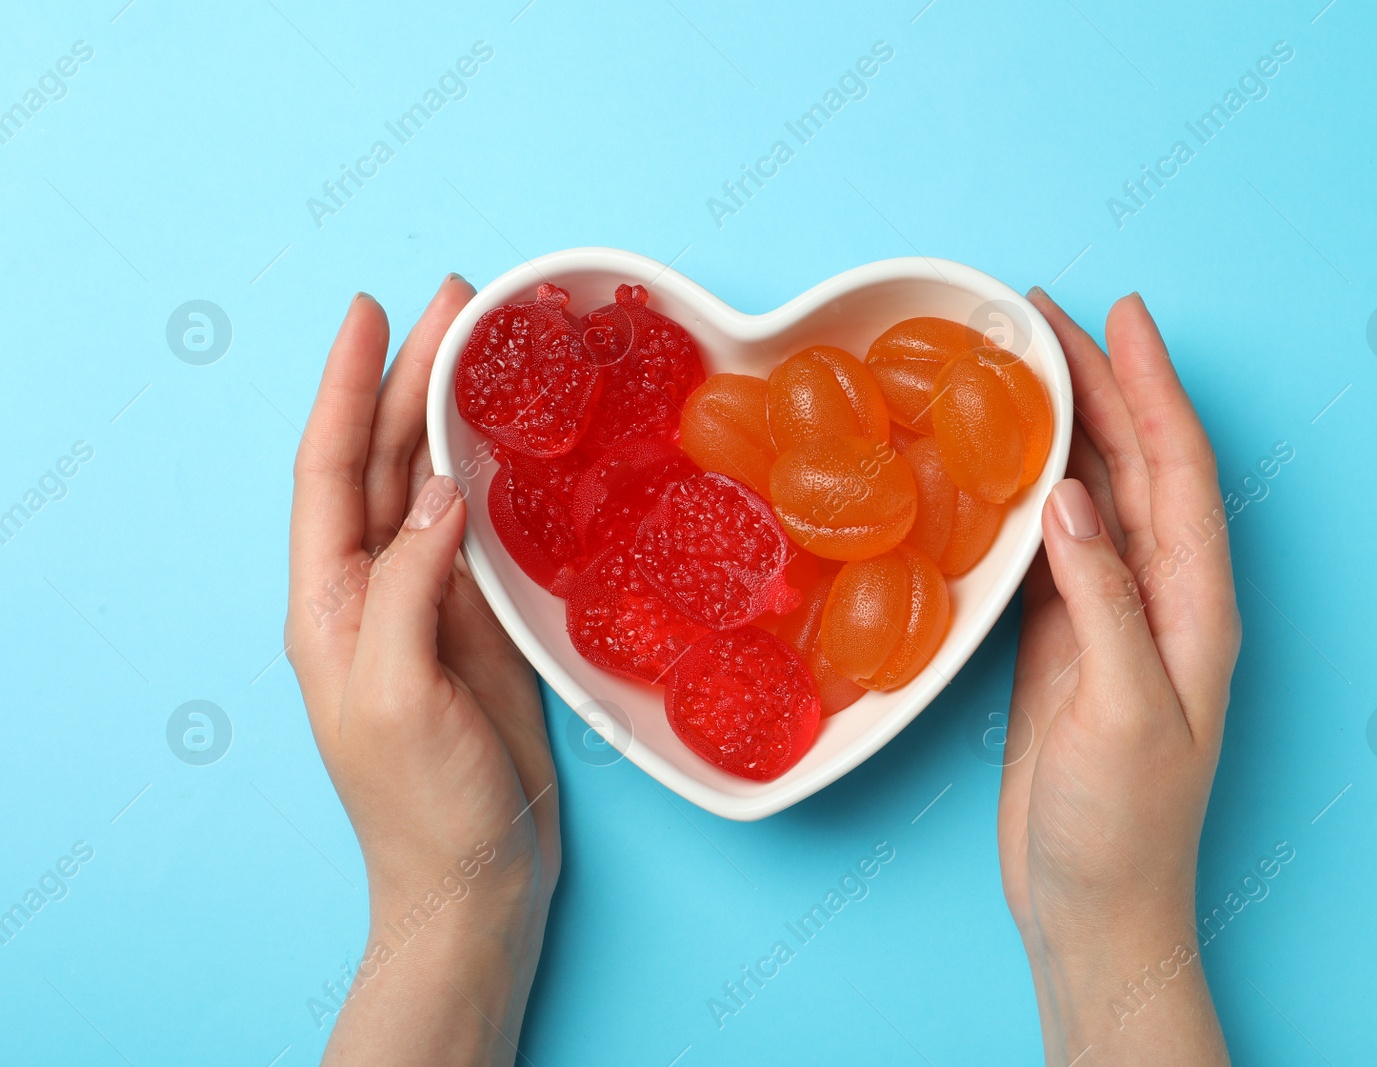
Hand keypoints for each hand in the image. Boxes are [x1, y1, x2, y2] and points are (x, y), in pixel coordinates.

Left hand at [286, 277, 559, 1066]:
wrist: (474, 875)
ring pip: (435, 483)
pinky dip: (499, 472)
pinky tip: (521, 439)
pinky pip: (484, 526)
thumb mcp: (396, 695)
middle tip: (456, 301)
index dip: (347, 387)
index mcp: (330, 602)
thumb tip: (443, 492)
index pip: (331, 470)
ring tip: (486, 344)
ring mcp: (430, 600)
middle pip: (387, 460)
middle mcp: (373, 587)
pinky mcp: (481, 620)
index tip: (369, 312)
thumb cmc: (421, 802)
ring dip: (454, 412)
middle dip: (410, 376)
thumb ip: (407, 588)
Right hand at [1000, 289, 1239, 1064]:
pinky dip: (1024, 492)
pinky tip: (997, 464)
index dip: (1152, 386)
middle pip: (1132, 465)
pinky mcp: (1062, 641)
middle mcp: (1159, 596)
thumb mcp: (1122, 710)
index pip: (1177, 469)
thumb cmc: (1121, 826)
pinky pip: (1046, 544)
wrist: (1091, 903)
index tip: (1121, 313)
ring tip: (1017, 366)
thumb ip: (1100, 599)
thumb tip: (1066, 498)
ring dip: (1061, 427)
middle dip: (1100, 383)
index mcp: (1194, 605)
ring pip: (1089, 495)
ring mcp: (1108, 615)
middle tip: (1043, 315)